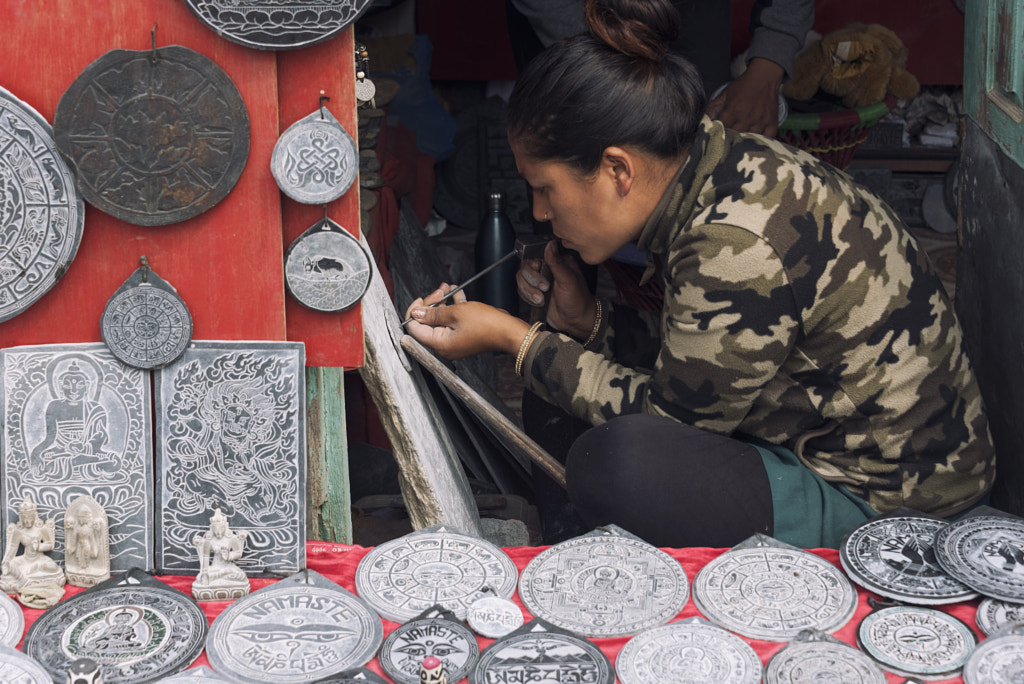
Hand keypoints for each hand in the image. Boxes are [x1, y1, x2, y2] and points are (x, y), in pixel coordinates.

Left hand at [405, 284, 529, 358]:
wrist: (507, 330)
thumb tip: (415, 313)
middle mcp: (444, 346)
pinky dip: (453, 307)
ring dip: (443, 301)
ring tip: (448, 288)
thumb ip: (433, 313)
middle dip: (432, 303)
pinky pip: (452, 320)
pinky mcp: (462, 335)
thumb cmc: (486, 324)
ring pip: (441, 318)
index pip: (414, 328)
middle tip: (440, 290)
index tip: (420, 299)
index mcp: (439, 344)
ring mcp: (454, 341)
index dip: (415, 311)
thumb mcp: (456, 313)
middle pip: (427, 322)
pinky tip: (457, 293)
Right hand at [518, 241, 595, 338]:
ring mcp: (539, 281)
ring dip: (530, 291)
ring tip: (542, 298)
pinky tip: (539, 302)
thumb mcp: (568, 280)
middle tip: (545, 288)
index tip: (538, 269)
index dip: (533, 263)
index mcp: (557, 261)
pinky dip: (528, 297)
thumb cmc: (578, 300)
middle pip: (525, 267)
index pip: (535, 253)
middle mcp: (546, 269)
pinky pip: (521, 291)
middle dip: (533, 280)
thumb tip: (550, 244)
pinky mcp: (534, 293)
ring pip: (521, 279)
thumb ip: (557, 262)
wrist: (575, 321)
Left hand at [707, 58, 785, 136]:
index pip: (721, 129)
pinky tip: (757, 140)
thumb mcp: (726, 93)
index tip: (717, 134)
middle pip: (735, 136)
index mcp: (733, 110)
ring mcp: (760, 121)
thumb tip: (705, 118)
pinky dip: (763, 140)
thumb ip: (715, 106)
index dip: (718, 132)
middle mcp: (746, 117)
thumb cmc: (744, 85)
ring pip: (750, 139)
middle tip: (729, 139)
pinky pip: (768, 138)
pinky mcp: (771, 122)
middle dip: (730, 138)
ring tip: (741, 140)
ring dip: (745, 140)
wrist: (765, 75)